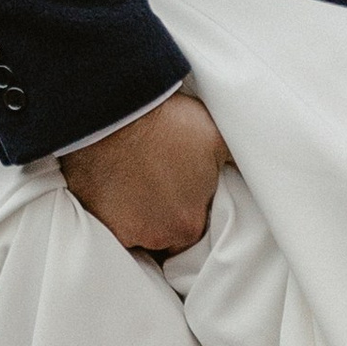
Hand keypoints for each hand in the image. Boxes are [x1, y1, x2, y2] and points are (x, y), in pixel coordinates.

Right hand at [62, 87, 229, 257]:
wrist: (117, 108)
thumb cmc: (168, 123)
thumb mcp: (217, 139)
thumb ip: (236, 164)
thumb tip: (257, 170)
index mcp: (187, 226)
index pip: (192, 236)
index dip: (189, 215)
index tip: (183, 197)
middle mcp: (153, 236)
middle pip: (160, 237)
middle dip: (160, 217)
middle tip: (156, 187)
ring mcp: (117, 228)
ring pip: (130, 230)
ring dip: (133, 213)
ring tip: (133, 181)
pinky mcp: (89, 214)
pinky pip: (102, 218)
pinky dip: (106, 204)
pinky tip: (111, 181)